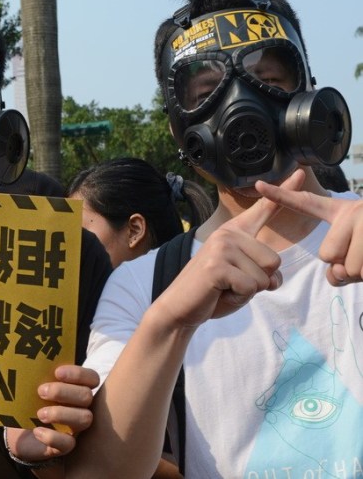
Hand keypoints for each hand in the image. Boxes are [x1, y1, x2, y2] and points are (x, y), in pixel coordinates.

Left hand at [6, 365, 99, 461]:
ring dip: (61, 413)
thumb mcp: (31, 387)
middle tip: (41, 392)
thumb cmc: (28, 403)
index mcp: (75, 389)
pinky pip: (69, 444)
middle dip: (64, 392)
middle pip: (87, 396)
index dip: (78, 374)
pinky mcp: (64, 446)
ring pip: (84, 419)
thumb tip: (23, 356)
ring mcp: (75, 428)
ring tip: (40, 414)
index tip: (57, 372)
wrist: (18, 432)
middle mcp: (80, 407)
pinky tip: (37, 431)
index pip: (91, 378)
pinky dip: (52, 437)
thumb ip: (35, 374)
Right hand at [152, 169, 306, 328]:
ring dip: (248, 291)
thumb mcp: (242, 278)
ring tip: (224, 287)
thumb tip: (273, 278)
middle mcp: (227, 234)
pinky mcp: (217, 266)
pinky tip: (220, 293)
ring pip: (264, 277)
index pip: (263, 210)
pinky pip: (250, 287)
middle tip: (231, 283)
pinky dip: (238, 297)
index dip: (284, 192)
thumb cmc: (212, 292)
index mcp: (234, 232)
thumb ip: (262, 272)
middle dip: (259, 282)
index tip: (299, 173)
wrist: (180, 308)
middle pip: (274, 261)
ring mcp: (221, 247)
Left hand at [255, 175, 362, 284]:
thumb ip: (338, 266)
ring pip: (350, 267)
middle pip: (328, 255)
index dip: (281, 195)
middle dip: (344, 266)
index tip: (258, 184)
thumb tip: (336, 274)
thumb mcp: (357, 256)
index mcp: (344, 212)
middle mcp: (355, 210)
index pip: (307, 203)